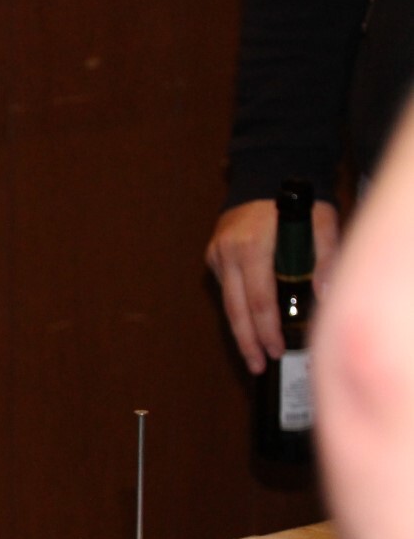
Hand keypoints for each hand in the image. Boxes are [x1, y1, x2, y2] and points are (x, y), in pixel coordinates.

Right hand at [205, 198, 338, 373]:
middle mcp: (228, 253)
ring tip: (252, 356)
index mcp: (252, 247)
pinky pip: (226, 288)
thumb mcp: (322, 222)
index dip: (267, 330)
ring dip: (240, 331)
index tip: (276, 350)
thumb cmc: (298, 199)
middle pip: (236, 309)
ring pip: (227, 302)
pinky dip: (237, 308)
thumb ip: (325, 256)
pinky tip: (249, 325)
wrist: (267, 172)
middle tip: (258, 366)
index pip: (260, 300)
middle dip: (248, 341)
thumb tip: (323, 294)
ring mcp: (217, 254)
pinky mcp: (214, 255)